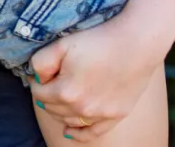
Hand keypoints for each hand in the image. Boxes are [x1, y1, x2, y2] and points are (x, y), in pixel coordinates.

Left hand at [29, 15, 170, 142]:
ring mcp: (100, 115)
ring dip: (60, 110)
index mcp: (65, 91)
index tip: (42, 72)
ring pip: (68, 121)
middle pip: (52, 108)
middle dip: (48, 95)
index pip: (38, 92)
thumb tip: (37, 78)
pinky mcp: (116, 115)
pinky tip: (70, 132)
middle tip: (53, 80)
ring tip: (62, 96)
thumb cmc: (99, 40)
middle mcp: (82, 108)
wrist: (137, 43)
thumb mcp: (62, 44)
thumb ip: (41, 62)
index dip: (37, 80)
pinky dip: (79, 134)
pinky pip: (92, 133)